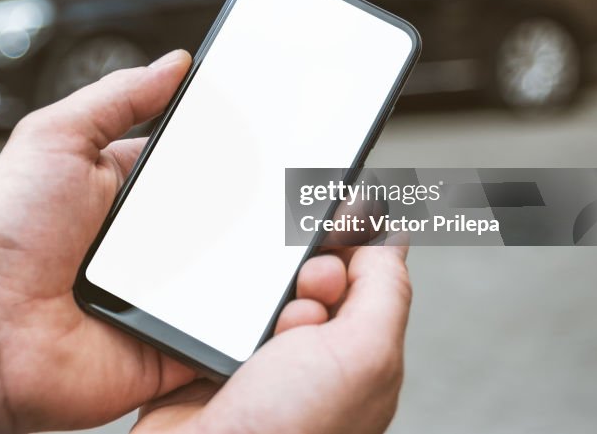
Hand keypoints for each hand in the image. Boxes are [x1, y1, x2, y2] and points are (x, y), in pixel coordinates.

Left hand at [0, 49, 411, 433]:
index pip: (207, 162)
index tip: (297, 133)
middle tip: (324, 188)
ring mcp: (171, 292)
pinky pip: (235, 328)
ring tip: (331, 237)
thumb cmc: (4, 241)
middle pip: (237, 216)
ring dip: (282, 258)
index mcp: (132, 190)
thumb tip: (174, 63)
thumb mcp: (53, 139)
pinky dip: (266, 316)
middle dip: (278, 203)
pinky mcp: (180, 340)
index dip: (249, 149)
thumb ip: (115, 98)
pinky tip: (297, 295)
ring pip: (247, 272)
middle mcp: (157, 241)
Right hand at [134, 244, 411, 433]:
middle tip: (301, 294)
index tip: (341, 237)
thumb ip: (385, 291)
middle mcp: (309, 361)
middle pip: (307, 278)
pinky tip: (216, 332)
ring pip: (256, 289)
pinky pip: (208, 307)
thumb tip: (390, 238)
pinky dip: (207, 307)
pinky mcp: (206, 357)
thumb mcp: (363, 354)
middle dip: (302, 274)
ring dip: (251, 296)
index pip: (363, 280)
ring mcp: (255, 360)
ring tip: (252, 331)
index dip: (352, 250)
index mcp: (358, 361)